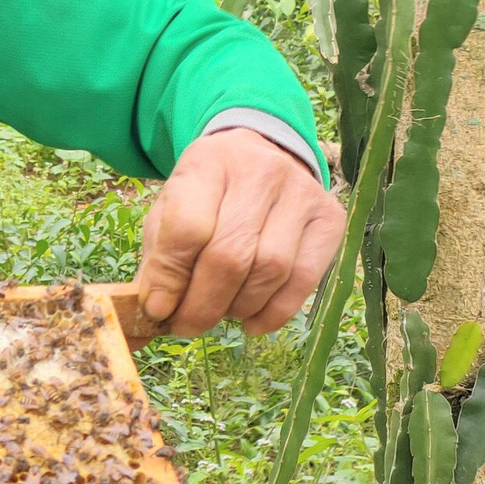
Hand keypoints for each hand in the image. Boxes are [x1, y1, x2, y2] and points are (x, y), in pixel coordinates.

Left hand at [135, 128, 344, 336]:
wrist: (259, 158)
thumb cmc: (206, 195)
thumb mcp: (170, 211)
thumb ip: (159, 258)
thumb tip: (153, 312)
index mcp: (208, 161)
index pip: (188, 228)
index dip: (170, 278)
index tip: (158, 309)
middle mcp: (261, 171)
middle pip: (231, 255)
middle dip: (203, 304)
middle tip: (186, 325)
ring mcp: (302, 192)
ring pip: (270, 270)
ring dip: (238, 308)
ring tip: (219, 314)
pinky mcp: (330, 219)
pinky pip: (304, 280)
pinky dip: (275, 312)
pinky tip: (252, 321)